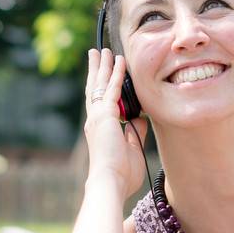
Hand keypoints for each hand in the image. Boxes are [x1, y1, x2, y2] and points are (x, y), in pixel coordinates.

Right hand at [84, 47, 147, 198]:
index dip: (100, 87)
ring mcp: (98, 117)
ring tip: (103, 50)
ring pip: (99, 85)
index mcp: (99, 129)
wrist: (111, 181)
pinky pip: (111, 89)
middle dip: (96, 70)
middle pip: (94, 89)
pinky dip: (116, 74)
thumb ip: (135, 132)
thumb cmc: (121, 174)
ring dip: (103, 66)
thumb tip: (140, 118)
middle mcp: (95, 121)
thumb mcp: (132, 149)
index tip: (103, 74)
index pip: (99, 102)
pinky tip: (119, 61)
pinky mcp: (105, 116)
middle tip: (95, 54)